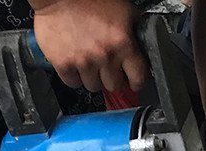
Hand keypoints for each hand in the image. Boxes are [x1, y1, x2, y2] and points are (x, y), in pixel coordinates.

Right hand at [31, 0, 146, 91]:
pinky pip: (73, 83)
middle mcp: (104, 55)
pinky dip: (74, 76)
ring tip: (89, 61)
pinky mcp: (64, 64)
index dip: (135, 81)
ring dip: (93, 77)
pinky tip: (76, 63)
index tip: (132, 82)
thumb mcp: (122, 10)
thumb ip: (134, 30)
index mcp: (122, 42)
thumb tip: (142, 44)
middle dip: (112, 78)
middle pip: (114, 86)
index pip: (138, 78)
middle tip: (107, 67)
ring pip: (94, 86)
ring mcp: (83, 61)